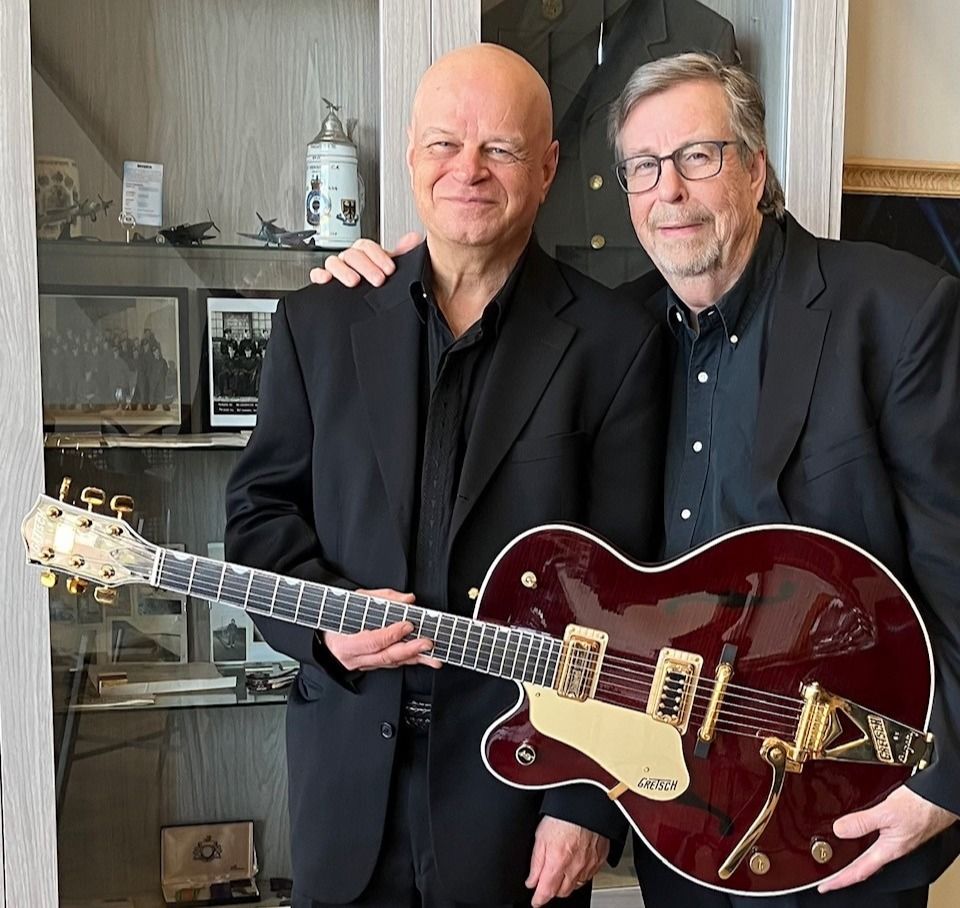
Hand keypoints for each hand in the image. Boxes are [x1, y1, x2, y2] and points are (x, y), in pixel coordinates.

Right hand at [309, 232, 421, 287]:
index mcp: (365, 254)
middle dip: (366, 266)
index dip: (378, 256)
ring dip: (343, 271)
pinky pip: (317, 274)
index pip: (367, 246)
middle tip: (378, 279)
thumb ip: (402, 254)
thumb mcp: (391, 270)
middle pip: (351, 253)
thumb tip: (413, 239)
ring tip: (354, 281)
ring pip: (333, 262)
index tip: (389, 269)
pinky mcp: (325, 283)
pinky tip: (326, 280)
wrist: (370, 305)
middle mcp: (349, 260)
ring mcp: (337, 270)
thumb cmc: (379, 281)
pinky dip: (320, 275)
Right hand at [321, 588, 441, 670]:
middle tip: (427, 642)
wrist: (325, 635)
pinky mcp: (371, 666)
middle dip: (410, 649)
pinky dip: (408, 660)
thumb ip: (383, 598)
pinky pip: (391, 664)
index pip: (372, 640)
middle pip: (385, 656)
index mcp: (346, 641)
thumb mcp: (356, 600)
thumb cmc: (339, 615)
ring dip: (415, 658)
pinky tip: (422, 658)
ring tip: (433, 656)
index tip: (408, 624)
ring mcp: (363, 664)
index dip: (392, 634)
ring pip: (392, 663)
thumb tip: (407, 600)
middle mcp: (354, 657)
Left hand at [525, 816, 608, 905]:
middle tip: (546, 882)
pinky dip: (580, 875)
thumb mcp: (541, 836)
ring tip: (560, 872)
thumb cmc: (563, 815)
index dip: (539, 899)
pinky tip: (575, 865)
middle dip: (552, 890)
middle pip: (562, 892)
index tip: (536, 901)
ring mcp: (589, 865)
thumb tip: (531, 880)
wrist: (586, 803)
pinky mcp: (599, 859)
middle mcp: (574, 867)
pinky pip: (588, 875)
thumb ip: (536, 862)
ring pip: (576, 886)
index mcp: (557, 861)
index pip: (546, 891)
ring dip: (566, 884)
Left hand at [818, 785, 957, 891]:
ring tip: (836, 866)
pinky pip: (874, 845)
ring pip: (869, 857)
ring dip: (852, 862)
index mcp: (889, 849)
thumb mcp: (886, 812)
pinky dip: (860, 847)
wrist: (940, 799)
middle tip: (827, 881)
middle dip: (844, 875)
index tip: (825, 887)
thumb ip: (863, 821)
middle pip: (863, 868)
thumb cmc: (921, 807)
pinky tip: (855, 844)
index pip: (860, 871)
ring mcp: (895, 842)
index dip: (840, 880)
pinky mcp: (897, 832)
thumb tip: (840, 830)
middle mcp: (891, 849)